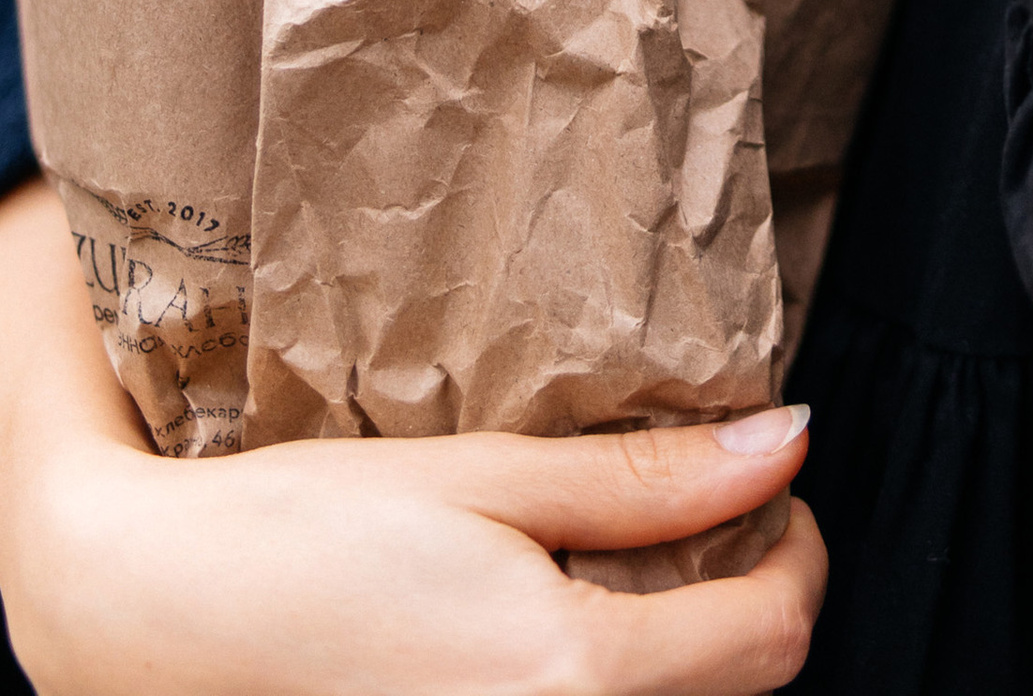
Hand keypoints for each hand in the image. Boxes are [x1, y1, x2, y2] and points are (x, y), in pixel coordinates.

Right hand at [0, 185, 822, 695]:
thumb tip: (784, 443)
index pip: (769, 639)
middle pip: (731, 694)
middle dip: (743, 603)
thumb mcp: (487, 475)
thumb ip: (643, 479)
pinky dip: (603, 682)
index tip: (774, 492)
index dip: (797, 553)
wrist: (154, 618)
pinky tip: (555, 628)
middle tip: (705, 517)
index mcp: (570, 678)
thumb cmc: (302, 535)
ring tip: (627, 568)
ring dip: (677, 653)